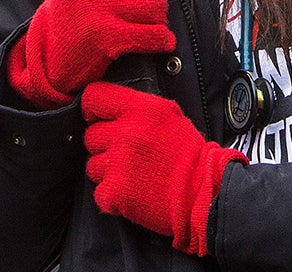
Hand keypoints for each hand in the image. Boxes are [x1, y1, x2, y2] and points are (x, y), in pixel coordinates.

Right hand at [6, 0, 176, 108]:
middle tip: (148, 1)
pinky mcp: (104, 38)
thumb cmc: (78, 5)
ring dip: (159, 16)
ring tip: (147, 20)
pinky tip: (161, 40)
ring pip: (155, 6)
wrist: (51, 55)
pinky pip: (153, 34)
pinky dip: (163, 39)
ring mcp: (93, 8)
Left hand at [83, 81, 245, 255]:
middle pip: (90, 135)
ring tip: (132, 173)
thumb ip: (138, 107)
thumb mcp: (169, 114)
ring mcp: (117, 164)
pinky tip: (132, 190)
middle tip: (125, 153)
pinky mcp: (113, 192)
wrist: (201, 191)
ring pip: (92, 164)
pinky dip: (112, 194)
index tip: (98, 118)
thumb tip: (112, 108)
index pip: (93, 97)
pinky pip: (99, 191)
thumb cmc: (187, 153)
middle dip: (104, 144)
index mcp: (140, 110)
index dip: (93, 109)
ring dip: (107, 170)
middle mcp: (125, 133)